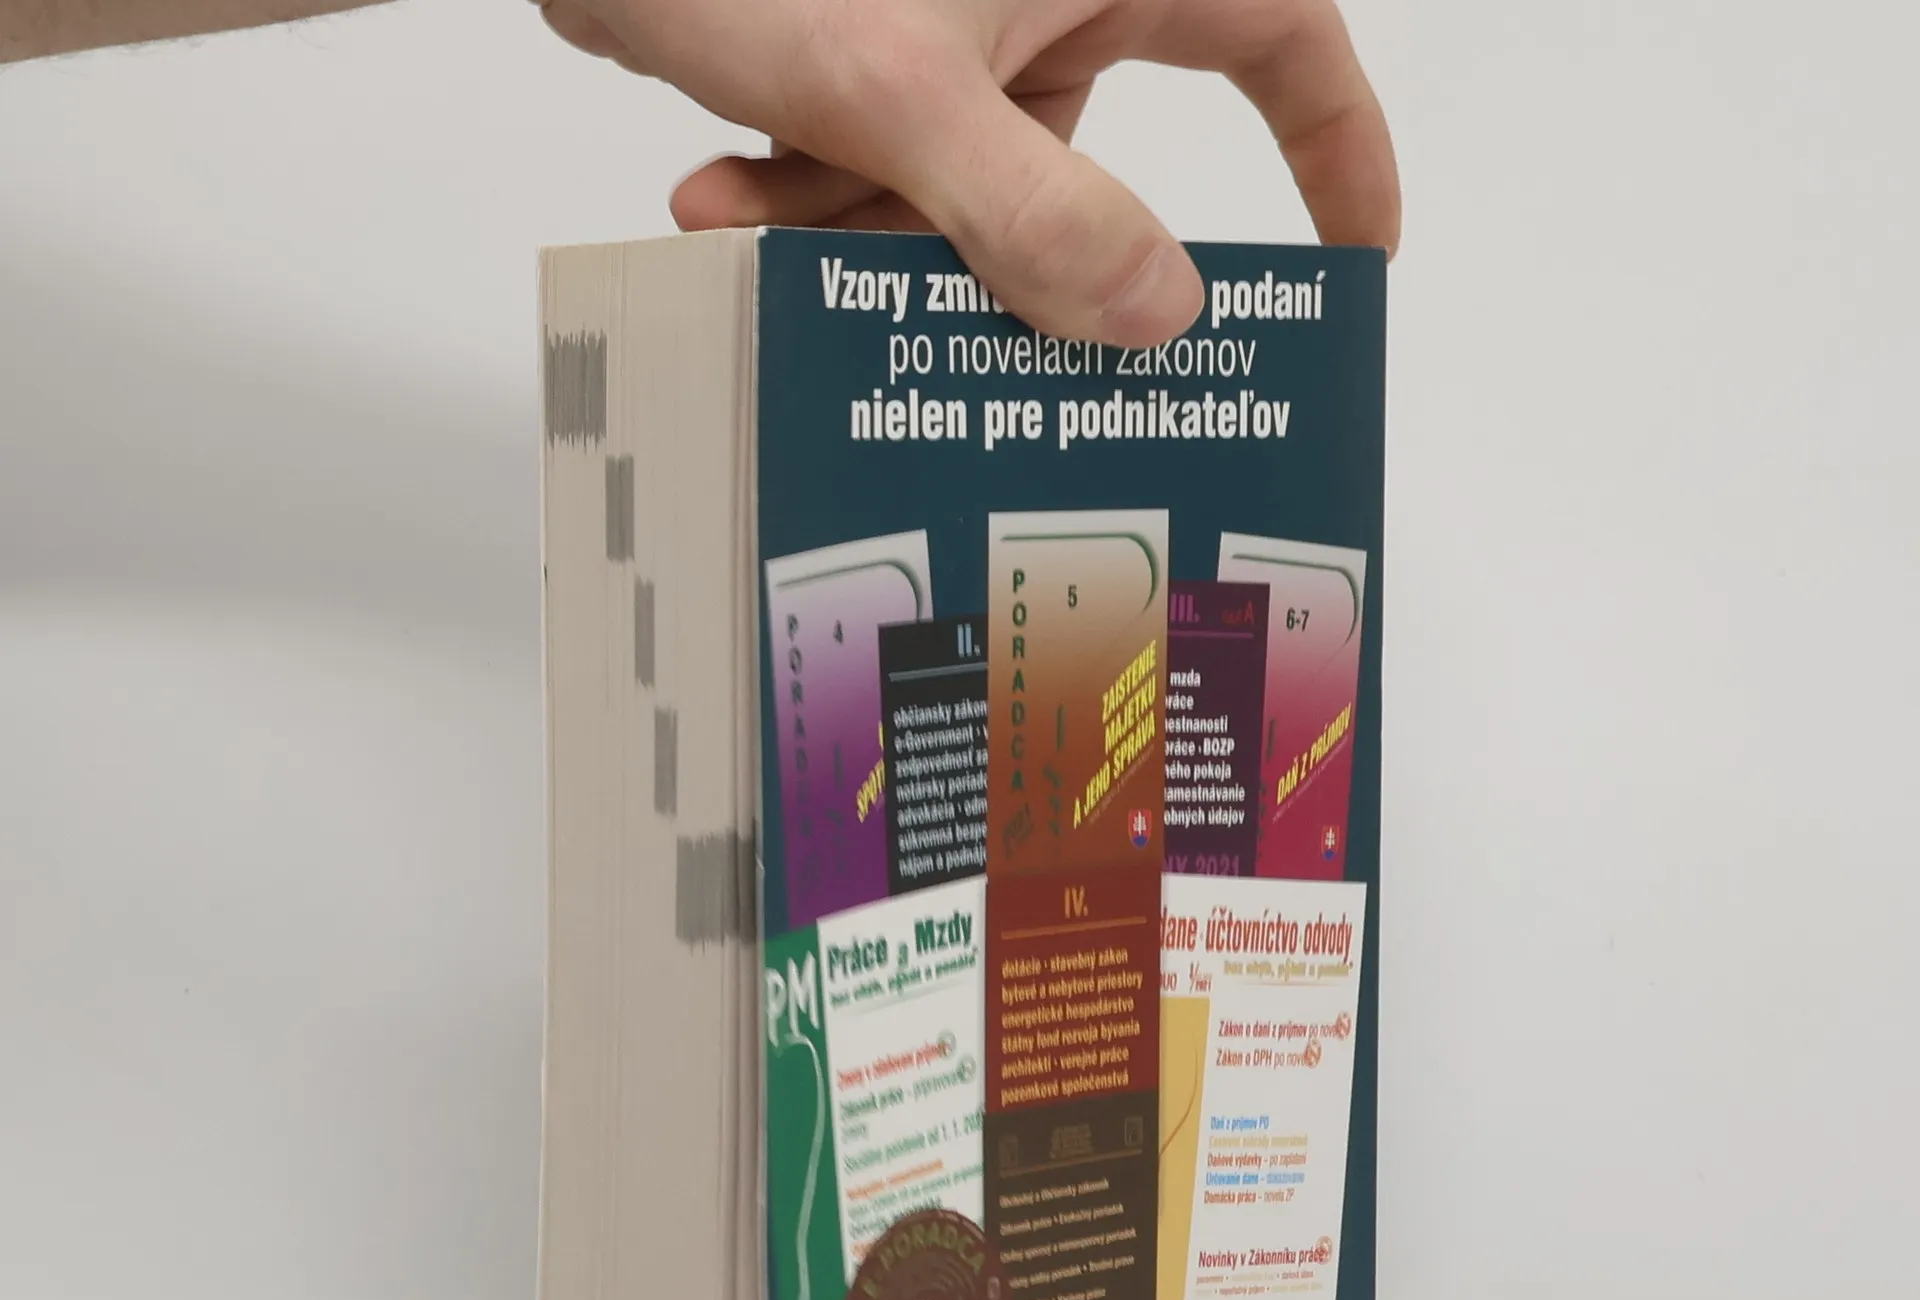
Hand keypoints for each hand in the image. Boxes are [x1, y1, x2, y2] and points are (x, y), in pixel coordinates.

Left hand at [532, 0, 1397, 346]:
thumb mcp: (899, 91)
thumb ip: (1033, 214)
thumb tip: (1157, 313)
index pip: (1281, 38)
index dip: (1337, 147)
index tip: (1355, 255)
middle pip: (1094, 174)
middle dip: (1003, 262)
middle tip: (959, 337)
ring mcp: (969, 29)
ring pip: (972, 196)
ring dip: (868, 238)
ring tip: (759, 218)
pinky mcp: (886, 57)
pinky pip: (892, 174)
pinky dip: (815, 202)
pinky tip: (721, 191)